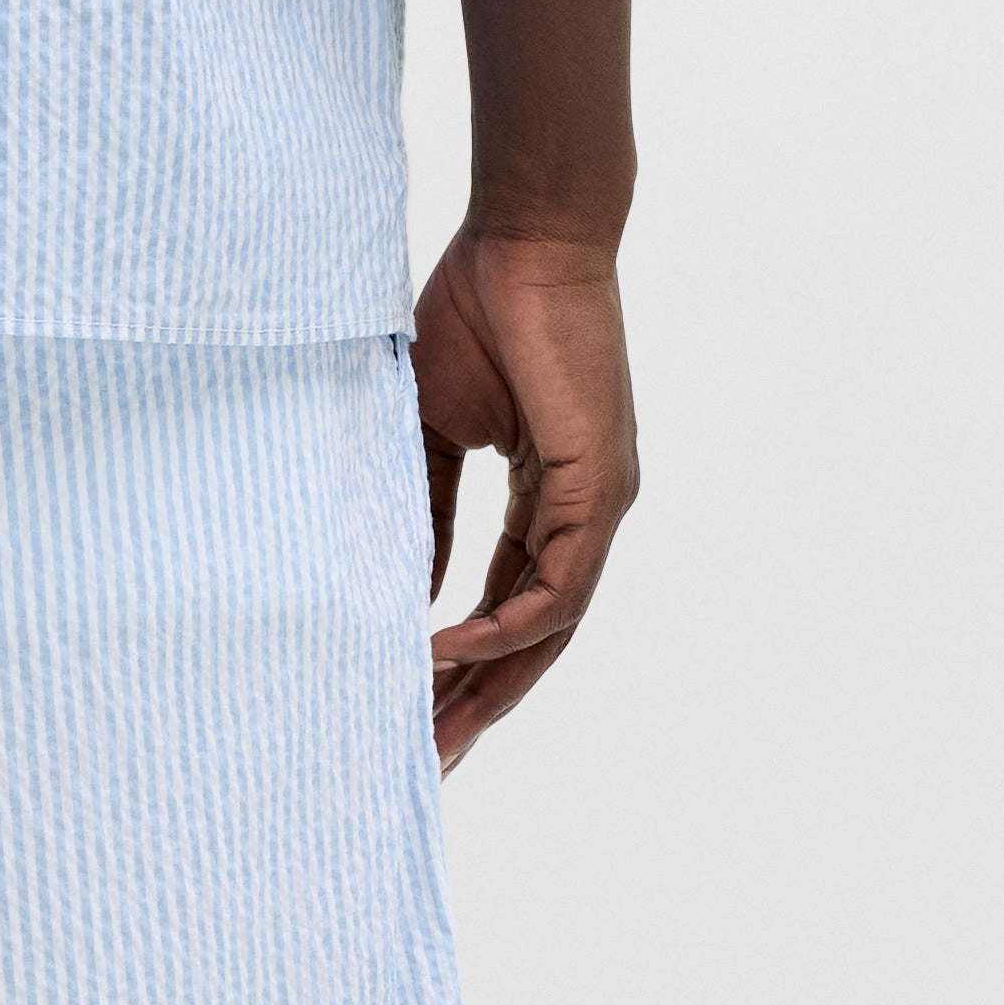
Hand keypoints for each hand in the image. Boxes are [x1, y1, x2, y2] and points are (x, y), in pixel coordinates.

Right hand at [413, 227, 636, 770]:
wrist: (525, 239)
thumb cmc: (477, 312)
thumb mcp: (431, 429)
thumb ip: (422, 509)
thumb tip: (404, 590)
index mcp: (547, 498)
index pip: (507, 603)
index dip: (464, 662)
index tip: (411, 712)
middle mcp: (583, 513)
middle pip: (535, 638)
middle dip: (480, 704)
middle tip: (427, 765)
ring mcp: (599, 504)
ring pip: (552, 627)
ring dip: (492, 684)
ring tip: (433, 733)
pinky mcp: (600, 486)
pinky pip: (558, 585)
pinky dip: (505, 625)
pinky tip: (450, 652)